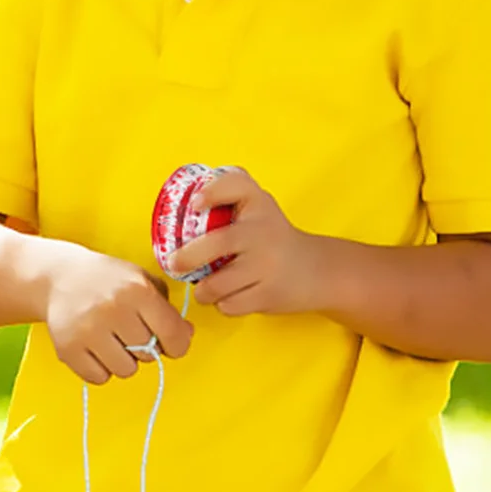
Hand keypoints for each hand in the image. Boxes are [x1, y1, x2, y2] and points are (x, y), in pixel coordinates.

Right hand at [45, 247, 193, 385]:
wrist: (57, 277)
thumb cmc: (107, 280)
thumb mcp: (140, 280)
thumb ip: (166, 307)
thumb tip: (185, 336)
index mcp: (136, 290)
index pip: (172, 333)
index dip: (177, 344)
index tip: (171, 344)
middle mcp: (112, 309)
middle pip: (148, 355)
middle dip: (144, 348)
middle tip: (130, 333)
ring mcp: (87, 330)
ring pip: (125, 370)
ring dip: (123, 360)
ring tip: (112, 342)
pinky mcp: (67, 348)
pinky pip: (98, 378)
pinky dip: (100, 368)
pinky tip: (95, 349)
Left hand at [170, 168, 323, 315]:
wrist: (317, 269)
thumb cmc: (271, 237)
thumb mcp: (257, 207)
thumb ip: (227, 195)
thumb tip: (180, 204)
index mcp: (258, 204)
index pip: (237, 186)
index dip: (212, 192)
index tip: (194, 205)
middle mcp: (264, 232)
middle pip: (218, 243)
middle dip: (188, 257)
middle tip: (174, 264)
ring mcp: (268, 265)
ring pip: (217, 284)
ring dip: (203, 290)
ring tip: (205, 287)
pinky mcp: (269, 294)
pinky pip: (229, 304)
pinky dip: (222, 304)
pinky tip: (230, 296)